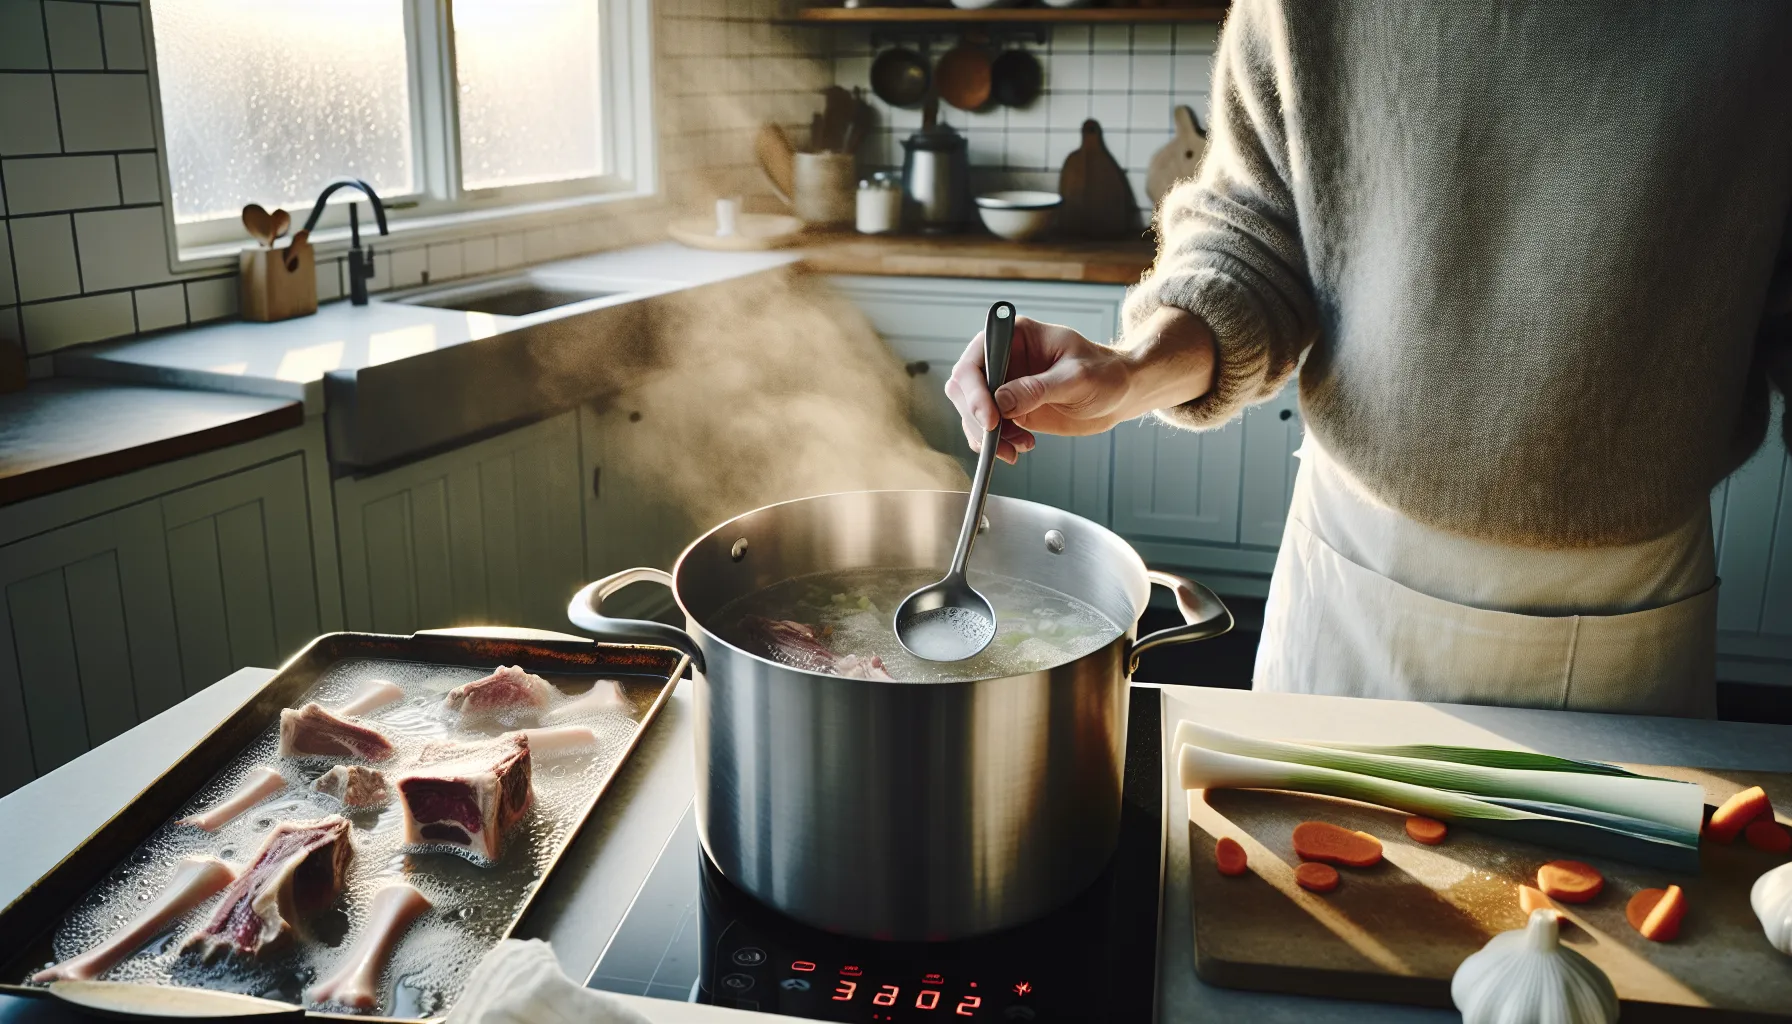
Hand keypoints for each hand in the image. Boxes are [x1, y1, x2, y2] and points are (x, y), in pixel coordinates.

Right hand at [944, 309, 1216, 463]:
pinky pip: (987, 429)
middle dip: (976, 418)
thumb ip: (1038, 388)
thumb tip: (1001, 402)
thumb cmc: (1104, 374)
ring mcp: (1003, 385)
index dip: (975, 392)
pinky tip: (1020, 447)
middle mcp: (1001, 359)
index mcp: (1013, 336)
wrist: (1119, 394)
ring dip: (986, 436)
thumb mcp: (1076, 378)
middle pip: (964, 389)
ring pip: (971, 413)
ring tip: (1015, 449)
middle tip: (997, 440)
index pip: (974, 362)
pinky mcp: (1009, 409)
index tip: (990, 418)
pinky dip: (996, 444)